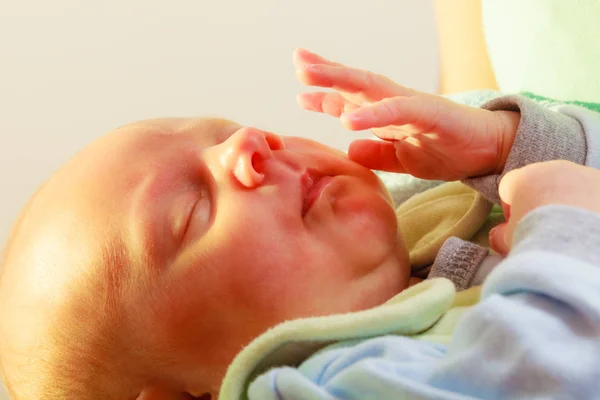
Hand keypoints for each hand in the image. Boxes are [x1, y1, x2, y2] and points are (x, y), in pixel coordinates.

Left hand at [294, 48, 519, 179]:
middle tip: (298, 63)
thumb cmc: (446, 150)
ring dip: (337, 79)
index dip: (325, 94)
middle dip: (324, 73)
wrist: (488, 151)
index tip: (300, 94)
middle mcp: (393, 103)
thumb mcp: (403, 159)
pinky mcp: (428, 113)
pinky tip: (348, 119)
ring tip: (307, 75)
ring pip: (368, 87)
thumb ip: (376, 154)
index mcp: (385, 114)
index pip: (350, 99)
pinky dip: (372, 114)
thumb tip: (350, 149)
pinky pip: (396, 111)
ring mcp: (409, 104)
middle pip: (354, 84)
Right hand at [490, 161, 599, 254]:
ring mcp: (586, 174)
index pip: (508, 186)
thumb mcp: (510, 241)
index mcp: (525, 177)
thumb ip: (500, 235)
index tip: (515, 228)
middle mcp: (556, 168)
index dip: (509, 208)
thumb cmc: (537, 237)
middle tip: (545, 231)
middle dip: (542, 204)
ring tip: (572, 232)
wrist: (579, 244)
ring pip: (572, 187)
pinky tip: (589, 230)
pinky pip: (595, 195)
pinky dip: (591, 210)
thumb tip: (499, 235)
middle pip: (543, 183)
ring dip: (569, 205)